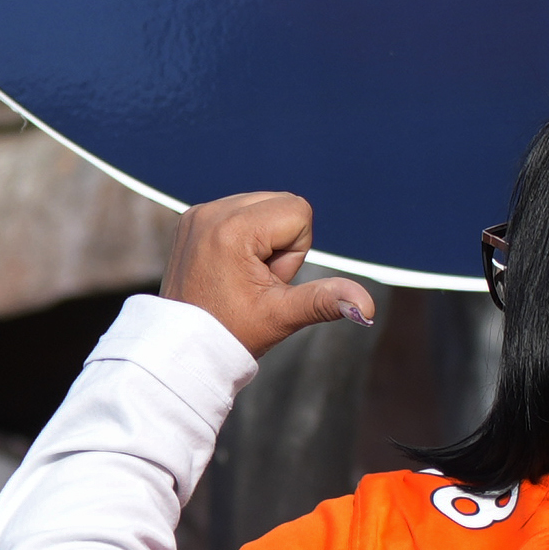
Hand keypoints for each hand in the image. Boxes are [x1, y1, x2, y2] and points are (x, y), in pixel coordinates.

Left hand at [165, 192, 374, 357]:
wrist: (181, 346)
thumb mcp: (281, 316)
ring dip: (262, 240)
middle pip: (282, 203)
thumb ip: (326, 300)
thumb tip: (368, 307)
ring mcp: (198, 212)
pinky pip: (240, 210)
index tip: (266, 280)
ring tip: (240, 276)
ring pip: (263, 206)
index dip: (294, 251)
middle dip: (280, 243)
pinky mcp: (191, 217)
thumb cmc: (230, 332)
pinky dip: (243, 236)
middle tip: (253, 280)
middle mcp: (211, 211)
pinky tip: (228, 267)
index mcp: (232, 229)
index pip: (299, 211)